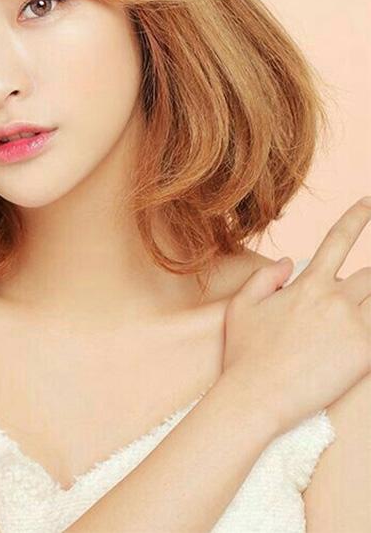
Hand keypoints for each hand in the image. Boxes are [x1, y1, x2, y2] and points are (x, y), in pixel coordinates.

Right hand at [221, 196, 370, 434]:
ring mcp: (353, 326)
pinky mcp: (365, 354)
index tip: (368, 202)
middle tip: (355, 299)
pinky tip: (366, 336)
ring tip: (357, 315)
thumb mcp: (242, 307)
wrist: (256, 396)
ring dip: (370, 302)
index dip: (357, 218)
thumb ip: (265, 278)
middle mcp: (334, 298)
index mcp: (307, 284)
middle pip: (370, 276)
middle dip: (368, 283)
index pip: (338, 240)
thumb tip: (287, 261)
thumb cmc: (245, 353)